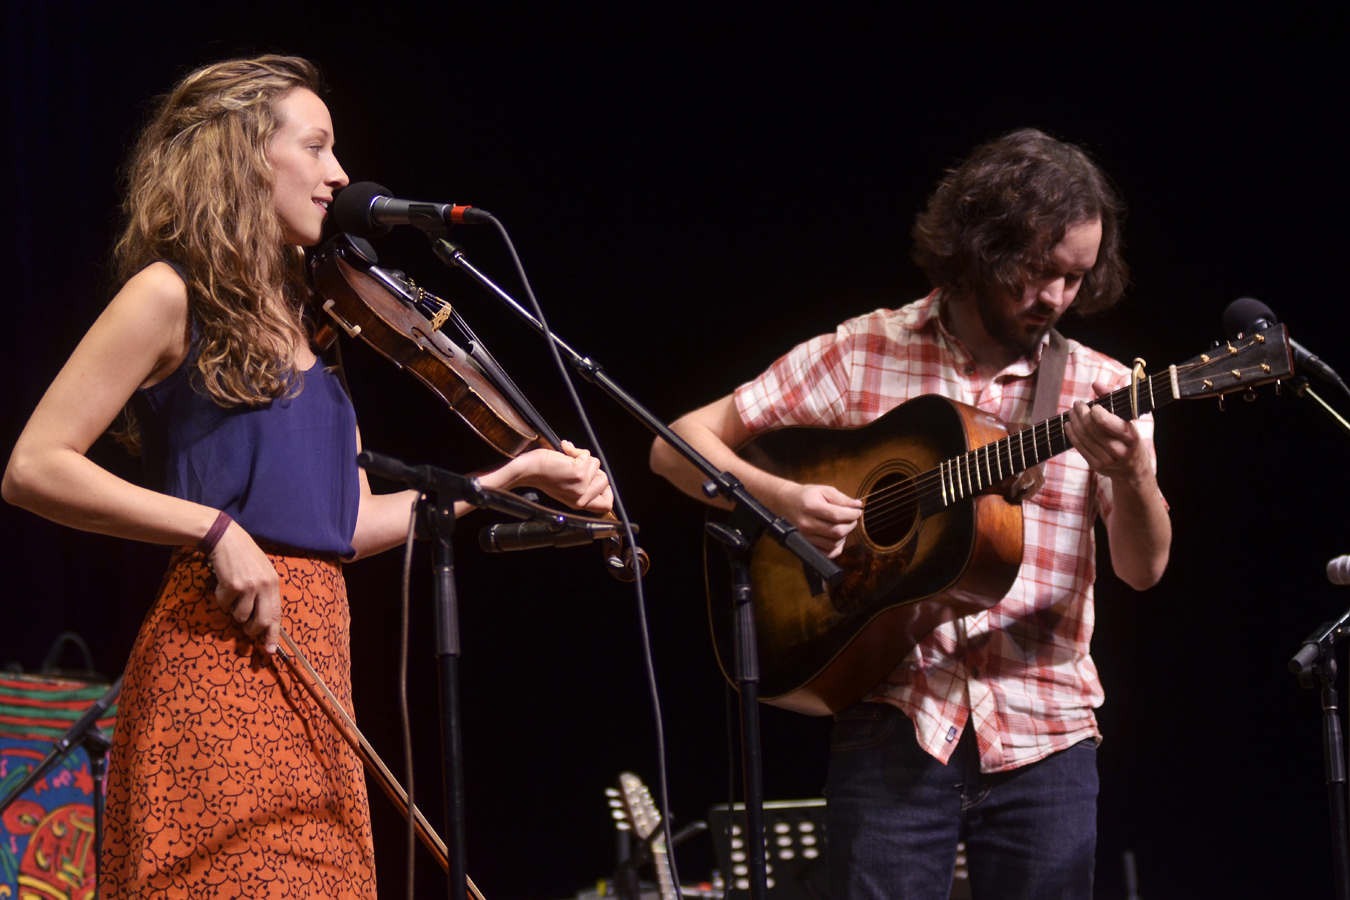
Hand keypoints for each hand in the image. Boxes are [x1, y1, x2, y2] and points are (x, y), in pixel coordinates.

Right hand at [208, 522, 282, 653]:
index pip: (277, 614)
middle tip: (246, 630)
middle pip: (262, 621)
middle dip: (253, 631)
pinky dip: (220, 598)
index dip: (273, 635)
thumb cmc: (243, 556)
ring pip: (240, 616)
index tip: (269, 651)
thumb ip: (264, 592)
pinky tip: (222, 584)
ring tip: (232, 594)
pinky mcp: (233, 586)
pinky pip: (224, 605)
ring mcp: (250, 586)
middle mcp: (265, 586)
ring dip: (233, 610)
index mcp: (274, 583)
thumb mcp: (261, 571)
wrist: (226, 538)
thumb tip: (261, 620)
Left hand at [510, 440, 612, 512]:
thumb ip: (583, 486)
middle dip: (593, 468)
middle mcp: (581, 498)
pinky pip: (587, 456)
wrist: (528, 470)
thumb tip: (597, 470)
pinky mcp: (578, 473)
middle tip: (577, 465)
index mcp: (579, 504)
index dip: (607, 492)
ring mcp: (581, 486)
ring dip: (583, 457)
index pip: (605, 505)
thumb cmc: (542, 475)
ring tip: (567, 458)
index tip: (598, 479)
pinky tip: (565, 451)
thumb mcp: (566, 489)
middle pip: (605, 481)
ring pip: (597, 465)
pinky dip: (576, 450)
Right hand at [776, 482, 862, 557]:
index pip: (836, 515)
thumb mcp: (823, 490)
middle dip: (850, 525)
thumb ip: (841, 498)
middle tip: (852, 518)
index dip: (851, 514)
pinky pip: (827, 553)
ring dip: (844, 536)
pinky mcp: (807, 544)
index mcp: (810, 507)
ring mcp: (806, 537)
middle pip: (837, 532)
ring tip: (843, 525)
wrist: (786, 503)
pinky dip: (836, 547)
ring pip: (834, 543)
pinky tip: (836, 537)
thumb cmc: (807, 496)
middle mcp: (807, 524)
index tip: (857, 511)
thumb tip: (857, 505)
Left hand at [1066, 379, 1150, 482]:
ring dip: (1074, 422)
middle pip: (1091, 429)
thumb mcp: (1129, 420)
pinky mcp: (1096, 466)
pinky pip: (1079, 447)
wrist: (1133, 469)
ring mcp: (1107, 460)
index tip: (1092, 405)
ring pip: (1083, 437)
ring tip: (1071, 412)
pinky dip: (1071, 434)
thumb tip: (1095, 384)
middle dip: (1081, 413)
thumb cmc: (1130, 438)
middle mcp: (1119, 450)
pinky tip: (1069, 425)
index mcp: (1130, 437)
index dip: (1096, 412)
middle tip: (1077, 404)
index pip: (1108, 423)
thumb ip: (1113, 399)